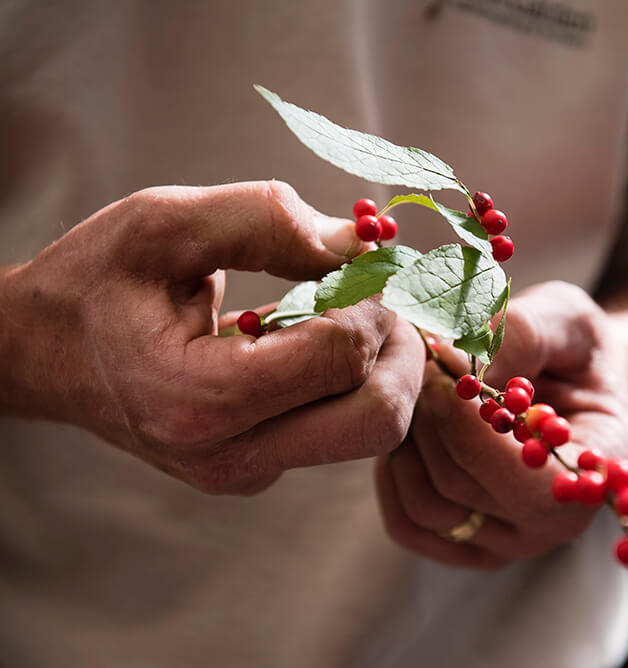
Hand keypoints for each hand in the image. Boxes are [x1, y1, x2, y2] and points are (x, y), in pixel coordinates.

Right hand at [0, 181, 424, 493]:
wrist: (43, 353)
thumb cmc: (96, 282)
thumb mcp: (163, 223)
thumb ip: (265, 220)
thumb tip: (364, 239)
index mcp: (196, 400)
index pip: (338, 356)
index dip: (367, 295)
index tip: (356, 254)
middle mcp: (228, 456)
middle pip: (379, 420)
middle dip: (400, 345)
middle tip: (381, 289)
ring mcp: (247, 471)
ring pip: (374, 430)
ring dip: (388, 361)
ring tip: (355, 304)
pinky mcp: (261, 467)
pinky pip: (343, 428)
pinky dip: (359, 378)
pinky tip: (325, 332)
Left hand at [375, 281, 627, 568]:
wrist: (573, 380)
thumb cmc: (572, 347)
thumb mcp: (563, 319)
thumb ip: (520, 335)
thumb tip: (455, 359)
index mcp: (594, 472)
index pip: (526, 482)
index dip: (469, 427)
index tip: (442, 367)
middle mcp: (555, 525)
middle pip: (460, 489)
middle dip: (430, 418)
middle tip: (424, 364)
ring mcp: (509, 543)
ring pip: (425, 507)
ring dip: (408, 441)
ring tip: (423, 390)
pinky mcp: (467, 546)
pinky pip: (406, 523)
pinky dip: (394, 473)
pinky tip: (411, 428)